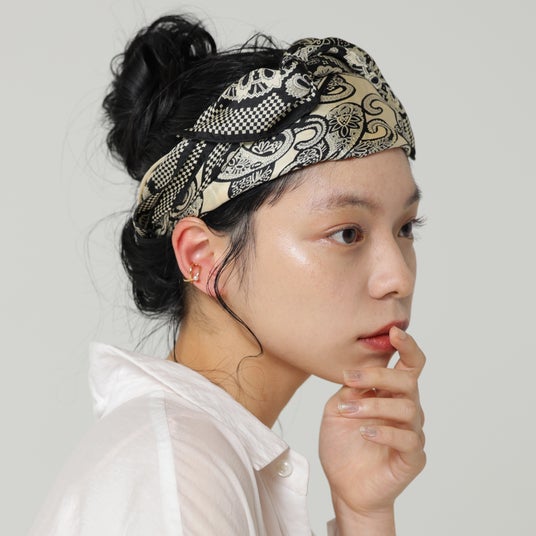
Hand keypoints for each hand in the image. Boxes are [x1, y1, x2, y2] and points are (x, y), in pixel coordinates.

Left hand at [319, 326, 425, 523]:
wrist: (345, 485)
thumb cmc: (343, 444)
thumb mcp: (337, 409)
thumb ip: (349, 390)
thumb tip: (355, 373)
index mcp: (391, 393)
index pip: (408, 364)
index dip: (406, 346)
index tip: (393, 331)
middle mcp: (406, 409)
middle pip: (407, 381)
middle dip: (378, 375)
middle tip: (349, 377)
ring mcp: (412, 433)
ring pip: (407, 408)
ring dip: (374, 405)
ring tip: (347, 411)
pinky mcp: (413, 457)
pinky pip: (408, 439)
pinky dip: (385, 432)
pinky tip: (364, 432)